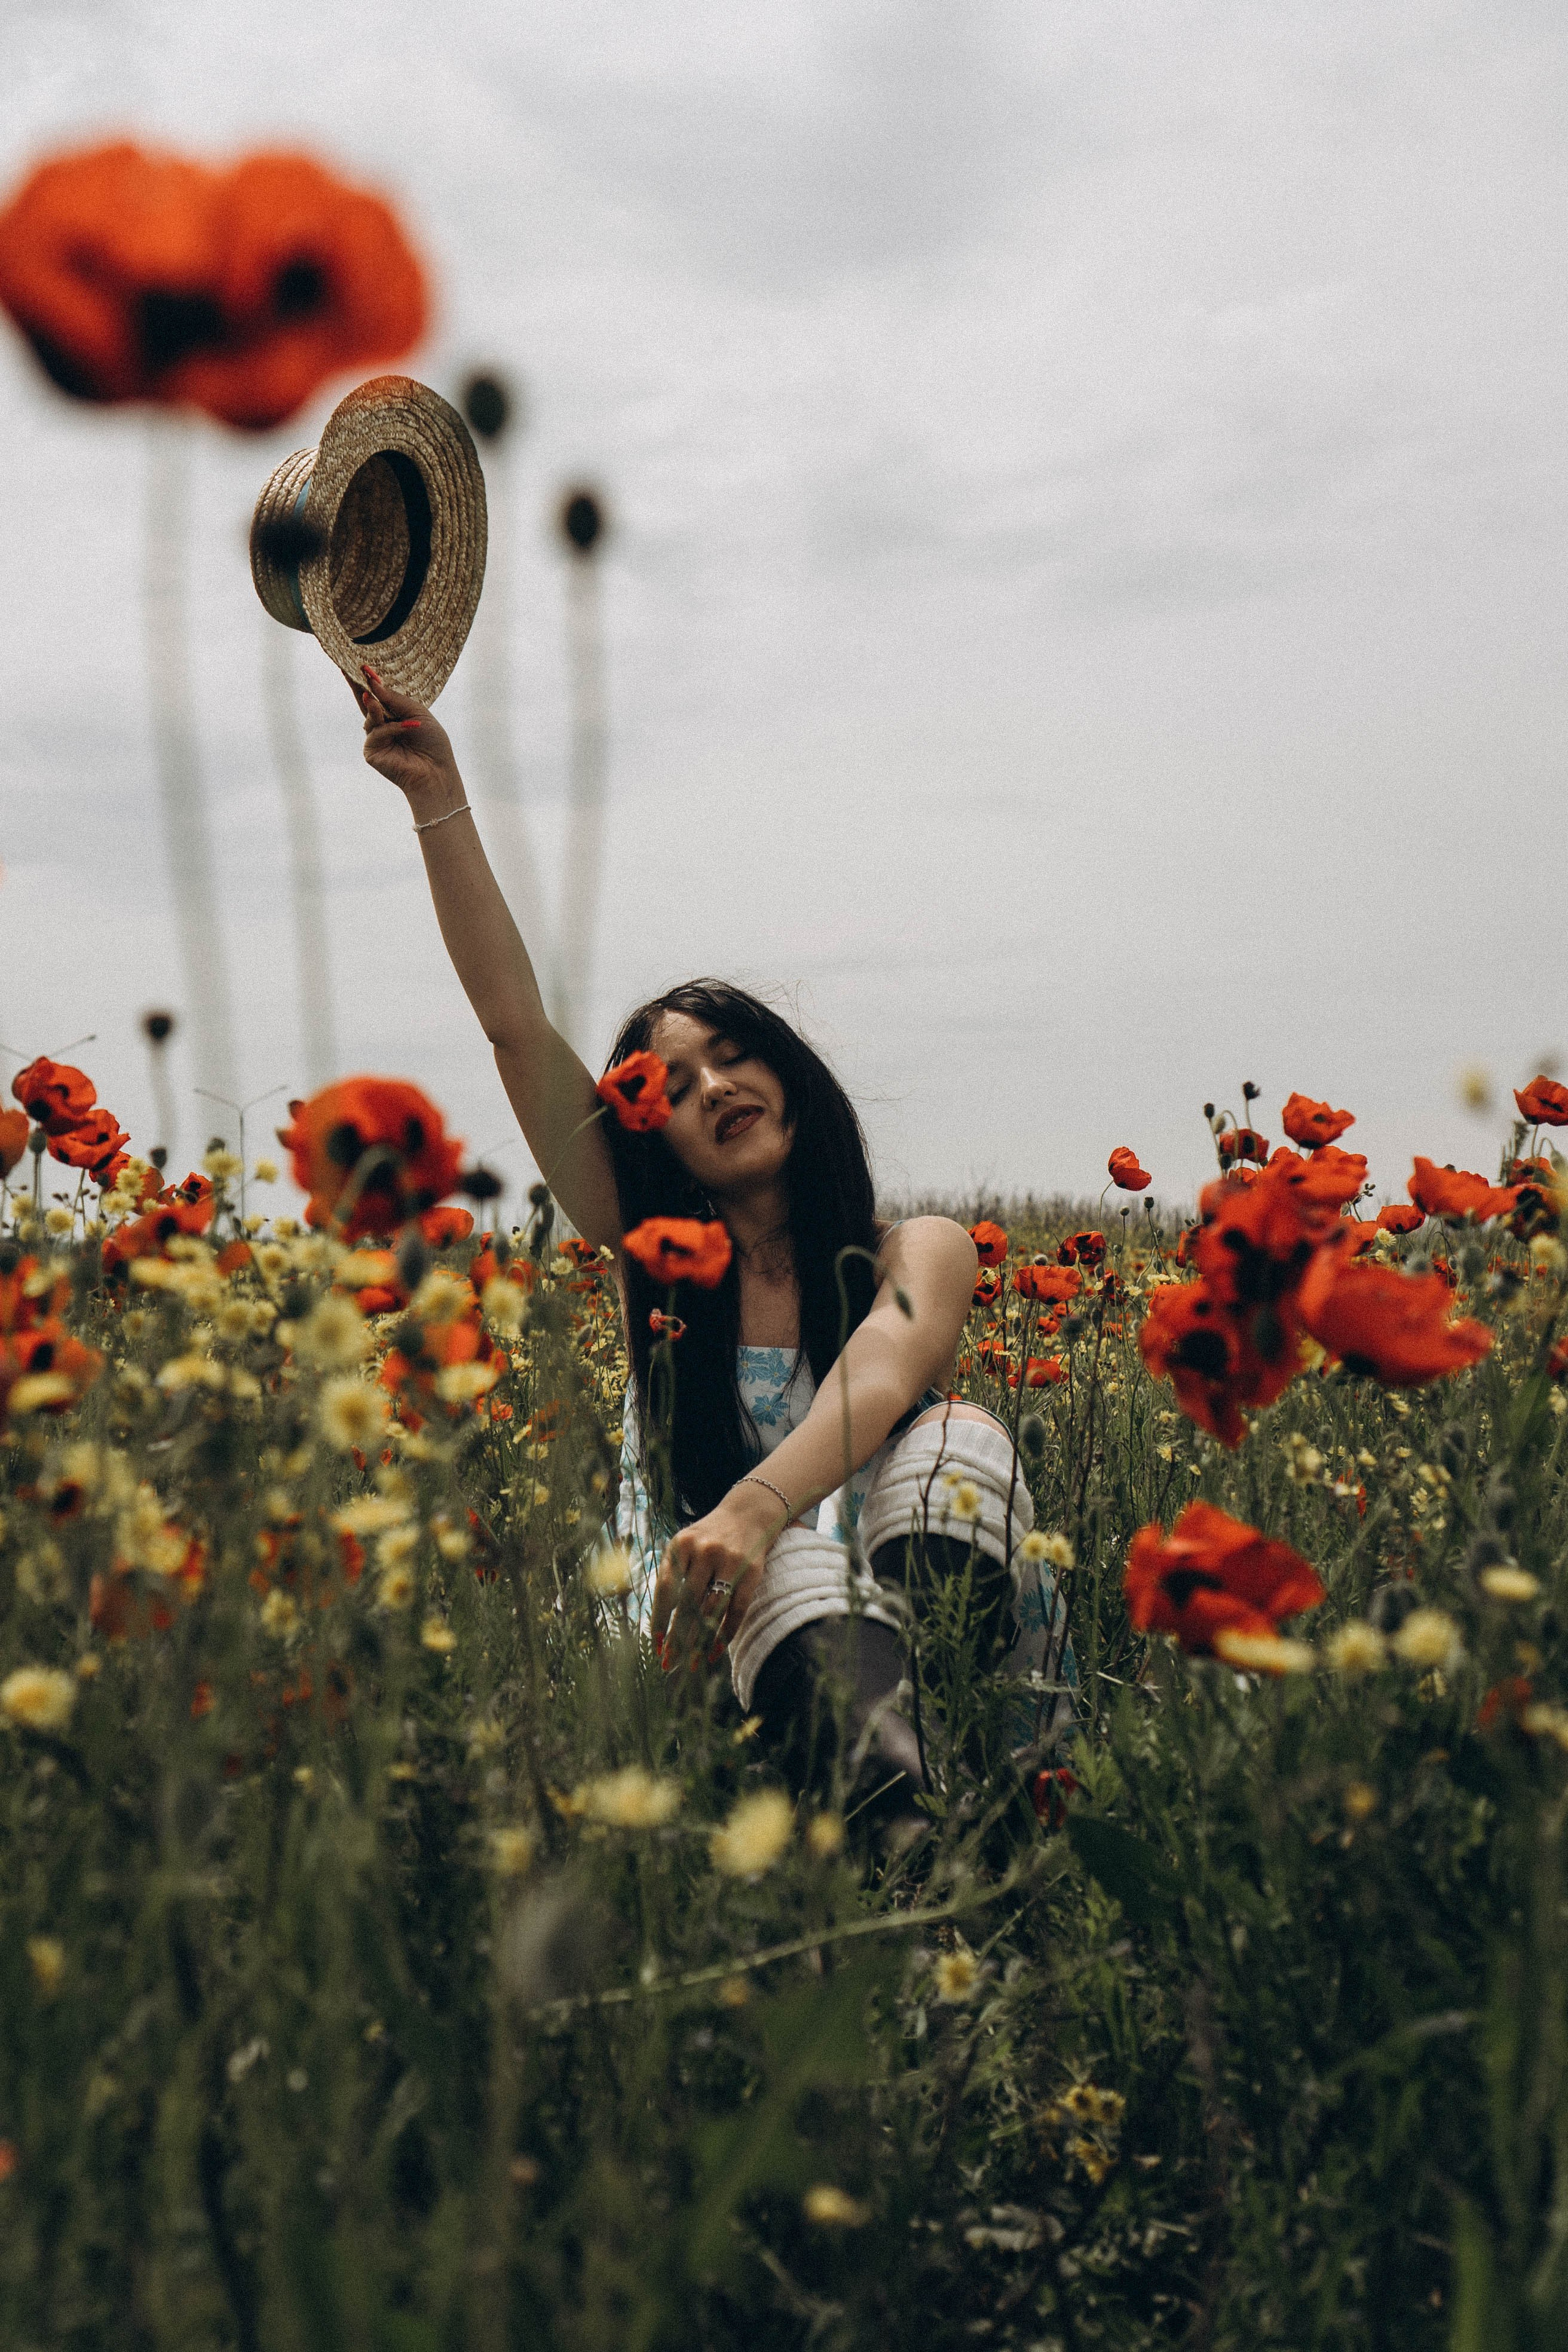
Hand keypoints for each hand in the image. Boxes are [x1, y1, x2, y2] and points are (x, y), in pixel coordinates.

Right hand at [347, 664, 462, 811]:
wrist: (436, 770)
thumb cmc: (432, 742)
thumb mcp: (417, 713)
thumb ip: (394, 699)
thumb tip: (373, 684)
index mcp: (395, 715)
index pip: (378, 696)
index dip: (369, 682)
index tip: (360, 665)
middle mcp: (383, 726)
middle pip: (365, 702)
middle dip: (357, 686)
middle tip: (346, 669)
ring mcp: (376, 739)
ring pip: (369, 716)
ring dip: (378, 710)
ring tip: (383, 706)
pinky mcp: (372, 751)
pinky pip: (376, 732)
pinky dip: (392, 729)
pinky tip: (409, 729)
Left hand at [651, 1479, 792, 1667]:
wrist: (748, 1513)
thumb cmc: (708, 1536)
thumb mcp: (684, 1545)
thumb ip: (671, 1574)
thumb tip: (658, 1620)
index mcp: (681, 1545)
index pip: (665, 1588)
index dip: (659, 1618)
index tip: (655, 1644)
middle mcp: (704, 1551)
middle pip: (688, 1602)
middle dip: (677, 1636)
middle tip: (669, 1663)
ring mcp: (729, 1560)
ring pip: (713, 1609)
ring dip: (701, 1641)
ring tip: (691, 1664)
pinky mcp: (751, 1571)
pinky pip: (737, 1609)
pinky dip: (726, 1633)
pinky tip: (715, 1651)